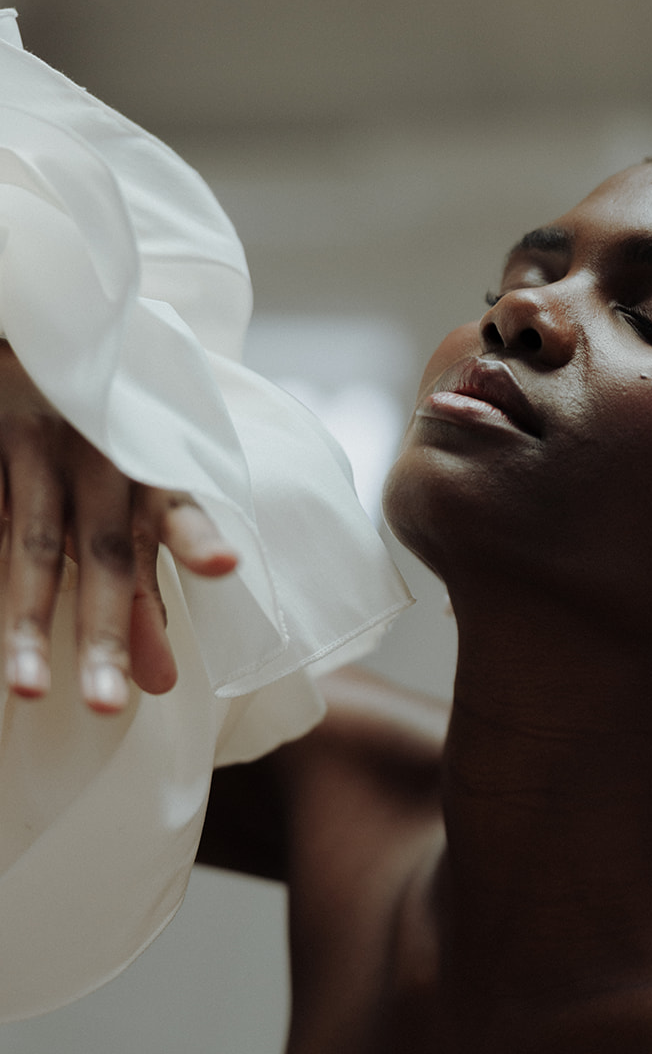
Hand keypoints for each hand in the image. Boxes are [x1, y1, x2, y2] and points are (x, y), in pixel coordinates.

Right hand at [0, 339, 236, 712]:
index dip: (195, 535)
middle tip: (109, 706)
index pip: (176, 507)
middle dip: (104, 633)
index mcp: (144, 466)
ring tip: (30, 693)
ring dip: (27, 622)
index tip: (222, 563)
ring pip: (28, 547)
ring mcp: (30, 446)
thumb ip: (141, 593)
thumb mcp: (124, 504)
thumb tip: (159, 684)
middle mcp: (94, 454)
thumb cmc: (91, 443)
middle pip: (103, 552)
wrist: (33, 348)